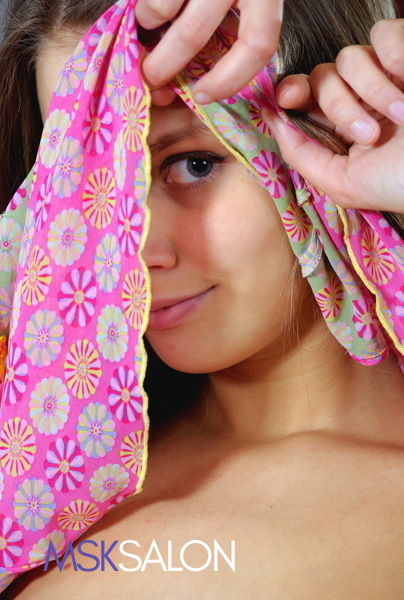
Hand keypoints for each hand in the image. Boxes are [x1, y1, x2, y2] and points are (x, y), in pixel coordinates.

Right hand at [135, 0, 282, 105]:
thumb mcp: (246, 5)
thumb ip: (226, 41)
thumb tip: (192, 93)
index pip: (258, 43)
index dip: (229, 78)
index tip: (202, 96)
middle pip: (196, 32)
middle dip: (166, 64)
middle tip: (150, 77)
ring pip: (166, 9)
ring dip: (148, 26)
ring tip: (145, 29)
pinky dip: (145, 7)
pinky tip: (146, 10)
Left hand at [267, 19, 403, 213]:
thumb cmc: (401, 185)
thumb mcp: (344, 183)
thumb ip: (302, 156)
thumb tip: (271, 120)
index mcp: (342, 128)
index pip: (304, 97)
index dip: (291, 92)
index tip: (287, 99)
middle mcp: (361, 99)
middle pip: (322, 76)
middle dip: (339, 105)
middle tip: (370, 134)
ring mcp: (386, 75)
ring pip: (350, 57)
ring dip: (372, 89)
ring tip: (401, 116)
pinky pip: (384, 34)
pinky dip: (393, 55)